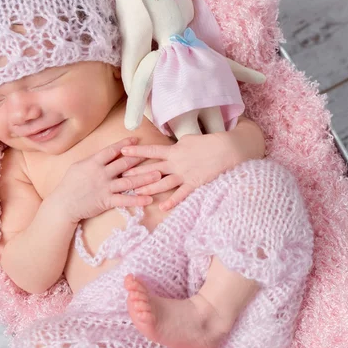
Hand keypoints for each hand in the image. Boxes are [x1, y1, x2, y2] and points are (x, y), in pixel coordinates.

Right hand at [55, 137, 161, 222]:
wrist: (63, 204)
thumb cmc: (69, 185)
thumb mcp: (78, 167)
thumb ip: (93, 161)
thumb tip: (105, 154)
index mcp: (93, 162)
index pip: (111, 150)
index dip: (125, 144)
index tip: (136, 140)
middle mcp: (101, 173)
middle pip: (124, 163)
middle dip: (140, 158)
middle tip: (154, 154)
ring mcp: (104, 187)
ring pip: (128, 181)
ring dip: (145, 178)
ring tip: (158, 175)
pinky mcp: (106, 201)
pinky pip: (125, 200)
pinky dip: (137, 200)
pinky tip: (149, 199)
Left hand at [120, 132, 234, 210]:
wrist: (226, 149)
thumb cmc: (209, 142)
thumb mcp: (189, 139)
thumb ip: (177, 146)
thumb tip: (170, 147)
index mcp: (174, 150)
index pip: (151, 150)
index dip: (136, 151)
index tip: (122, 151)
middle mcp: (176, 163)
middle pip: (152, 169)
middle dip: (136, 173)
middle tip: (121, 177)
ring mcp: (184, 174)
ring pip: (163, 183)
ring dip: (149, 188)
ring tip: (136, 193)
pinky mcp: (194, 184)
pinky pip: (181, 194)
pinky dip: (172, 201)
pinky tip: (163, 207)